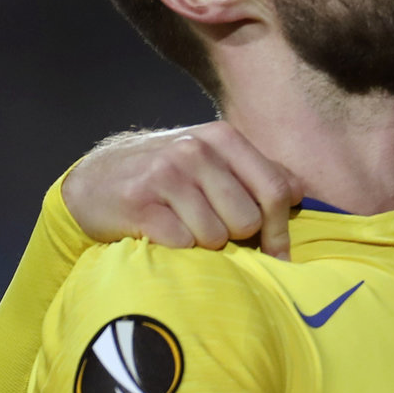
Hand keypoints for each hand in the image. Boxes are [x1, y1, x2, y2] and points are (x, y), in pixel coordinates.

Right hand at [63, 124, 303, 259]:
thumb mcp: (212, 160)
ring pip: (216, 236)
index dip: (280, 230)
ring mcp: (166, 175)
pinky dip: (178, 249)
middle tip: (210, 228)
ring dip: (203, 243)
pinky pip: (183, 244)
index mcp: (222, 138)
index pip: (274, 191)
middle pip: (247, 220)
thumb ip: (256, 172)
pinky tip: (162, 234)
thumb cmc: (165, 176)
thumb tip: (298, 192)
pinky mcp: (140, 204)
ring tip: (182, 227)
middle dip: (234, 236)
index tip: (278, 254)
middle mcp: (195, 151)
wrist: (95, 180)